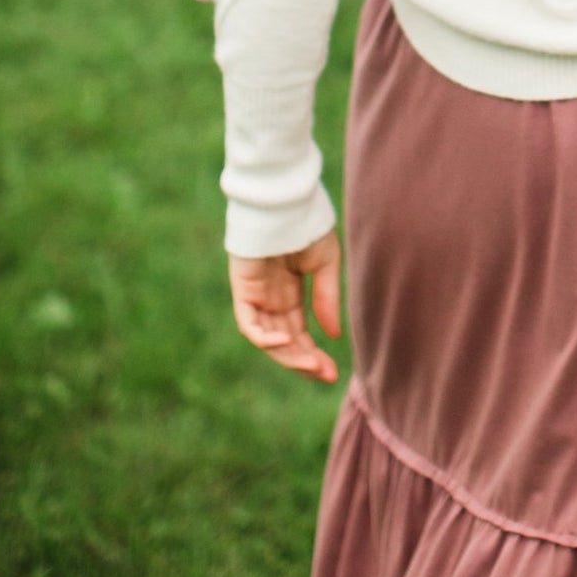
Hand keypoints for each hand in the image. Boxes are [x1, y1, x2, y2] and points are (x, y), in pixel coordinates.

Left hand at [228, 226, 342, 384]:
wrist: (286, 201)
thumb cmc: (306, 225)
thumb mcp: (326, 263)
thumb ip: (327, 297)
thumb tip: (332, 336)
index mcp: (290, 294)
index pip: (299, 333)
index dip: (314, 354)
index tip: (332, 373)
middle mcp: (272, 300)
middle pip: (285, 342)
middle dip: (304, 362)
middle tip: (325, 375)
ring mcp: (256, 296)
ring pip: (268, 339)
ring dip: (288, 355)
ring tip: (311, 364)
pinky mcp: (243, 289)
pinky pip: (250, 324)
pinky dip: (265, 337)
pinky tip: (286, 340)